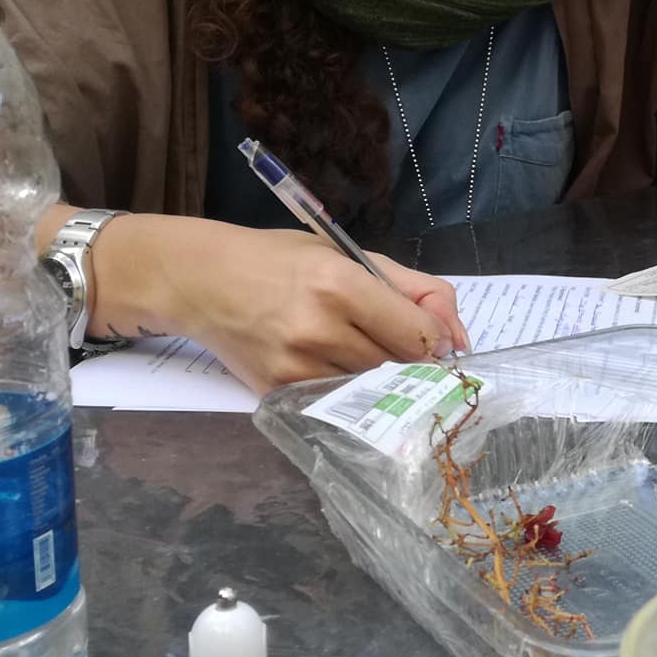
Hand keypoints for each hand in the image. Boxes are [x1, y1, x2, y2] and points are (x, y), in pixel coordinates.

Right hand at [90, 215, 468, 394]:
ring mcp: (296, 366)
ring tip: (350, 346)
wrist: (200, 281)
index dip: (437, 343)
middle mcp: (320, 329)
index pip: (418, 336)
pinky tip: (326, 362)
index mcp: (341, 284)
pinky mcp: (277, 392)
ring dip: (376, 375)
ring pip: (370, 389)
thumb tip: (457, 336)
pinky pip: (335, 401)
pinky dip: (344, 388)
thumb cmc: (279, 260)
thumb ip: (410, 287)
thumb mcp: (345, 254)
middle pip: (399, 367)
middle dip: (408, 359)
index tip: (433, 341)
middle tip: (389, 340)